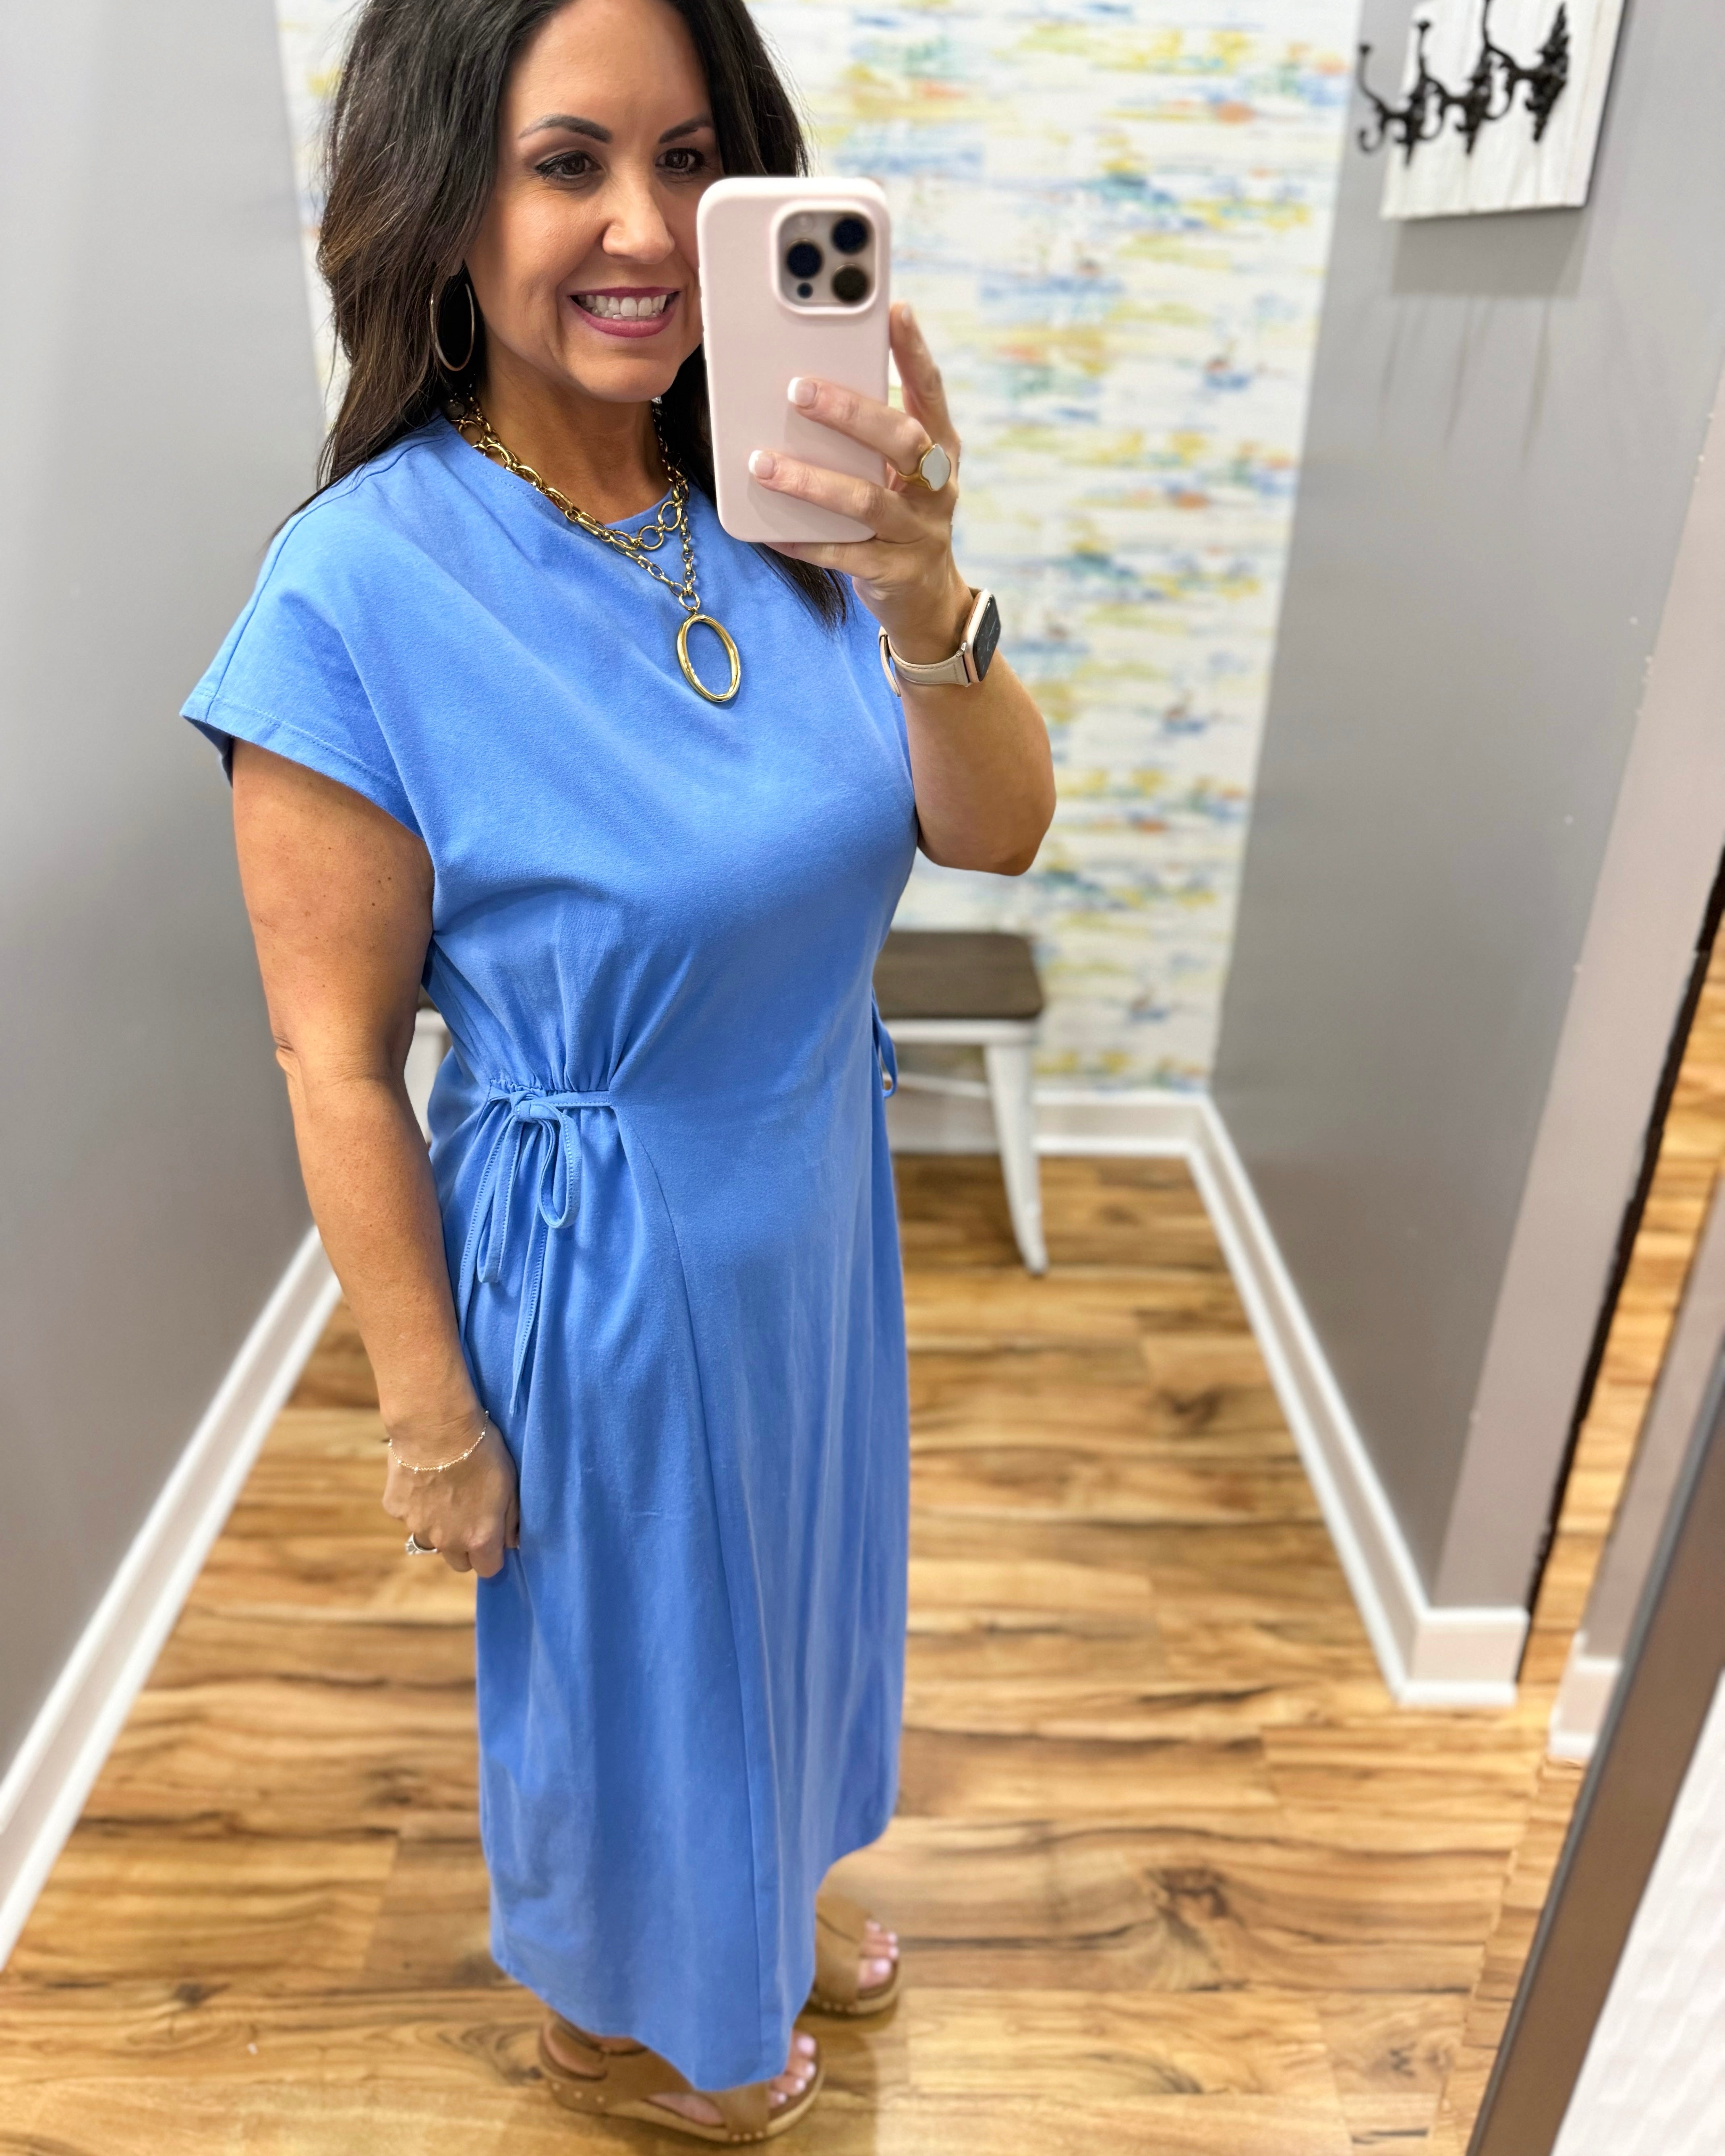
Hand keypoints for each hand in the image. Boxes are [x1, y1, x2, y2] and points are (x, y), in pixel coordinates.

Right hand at [381, 1412, 519, 1577]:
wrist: (435, 1427)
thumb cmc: (481, 1451)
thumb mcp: (509, 1483)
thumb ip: (511, 1519)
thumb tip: (512, 1543)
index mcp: (478, 1537)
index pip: (488, 1569)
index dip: (491, 1554)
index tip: (492, 1537)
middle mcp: (446, 1541)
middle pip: (458, 1561)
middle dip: (464, 1546)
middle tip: (468, 1514)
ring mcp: (417, 1527)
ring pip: (430, 1539)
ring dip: (438, 1526)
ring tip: (443, 1492)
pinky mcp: (395, 1510)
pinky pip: (408, 1516)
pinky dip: (415, 1504)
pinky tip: (422, 1479)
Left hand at [747, 301, 971, 664]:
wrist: (926, 599)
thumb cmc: (900, 516)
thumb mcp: (898, 471)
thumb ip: (870, 434)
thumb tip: (807, 384)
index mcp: (941, 450)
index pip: (930, 393)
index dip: (915, 352)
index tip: (894, 310)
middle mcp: (938, 488)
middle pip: (904, 440)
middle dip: (851, 412)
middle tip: (799, 389)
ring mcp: (918, 532)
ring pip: (867, 501)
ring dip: (812, 481)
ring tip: (763, 464)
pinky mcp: (893, 573)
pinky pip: (844, 555)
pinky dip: (804, 541)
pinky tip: (769, 530)